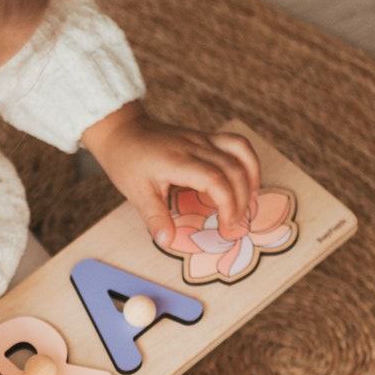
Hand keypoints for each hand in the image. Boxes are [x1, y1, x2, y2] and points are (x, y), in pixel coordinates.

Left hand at [82, 101, 261, 246]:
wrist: (123, 132)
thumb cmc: (127, 162)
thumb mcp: (136, 193)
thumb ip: (155, 217)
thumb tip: (167, 242)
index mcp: (178, 161)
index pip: (216, 180)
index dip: (228, 205)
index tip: (227, 228)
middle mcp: (196, 146)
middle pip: (234, 170)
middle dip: (242, 201)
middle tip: (237, 228)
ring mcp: (203, 139)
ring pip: (241, 153)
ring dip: (251, 179)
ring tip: (249, 205)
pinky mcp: (206, 137)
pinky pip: (236, 144)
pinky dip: (248, 163)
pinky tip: (247, 182)